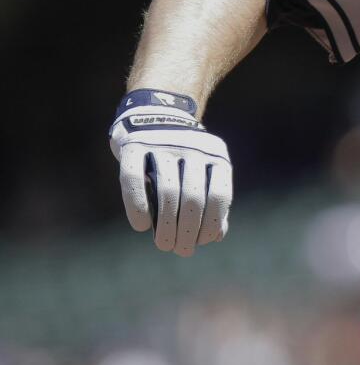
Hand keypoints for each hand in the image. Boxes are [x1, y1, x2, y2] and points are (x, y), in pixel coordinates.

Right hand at [109, 89, 232, 256]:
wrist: (154, 114)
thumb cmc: (182, 158)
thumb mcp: (204, 173)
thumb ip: (211, 201)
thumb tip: (216, 236)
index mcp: (216, 155)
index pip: (219, 194)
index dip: (211, 223)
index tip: (201, 242)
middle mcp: (193, 146)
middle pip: (193, 197)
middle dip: (187, 230)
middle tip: (180, 249)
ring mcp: (163, 144)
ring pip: (167, 190)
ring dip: (166, 225)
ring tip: (164, 245)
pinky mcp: (134, 145)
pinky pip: (134, 179)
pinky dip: (137, 206)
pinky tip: (141, 226)